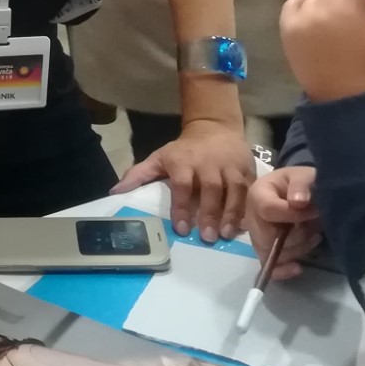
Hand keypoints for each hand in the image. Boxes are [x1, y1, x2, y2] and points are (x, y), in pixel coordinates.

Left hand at [116, 116, 253, 239]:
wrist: (215, 127)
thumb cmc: (184, 150)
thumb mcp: (159, 157)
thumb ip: (138, 175)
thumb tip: (115, 192)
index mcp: (184, 161)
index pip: (182, 185)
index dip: (181, 207)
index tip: (181, 229)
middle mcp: (208, 163)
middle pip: (211, 188)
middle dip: (210, 213)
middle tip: (208, 238)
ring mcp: (230, 165)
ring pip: (234, 189)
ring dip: (232, 213)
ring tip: (227, 234)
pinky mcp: (248, 168)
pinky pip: (249, 189)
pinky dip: (248, 206)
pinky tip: (246, 225)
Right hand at [245, 166, 319, 279]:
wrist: (301, 193)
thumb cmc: (302, 183)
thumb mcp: (305, 176)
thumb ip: (302, 184)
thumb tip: (298, 202)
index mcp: (257, 194)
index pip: (267, 210)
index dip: (292, 215)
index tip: (314, 210)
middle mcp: (251, 216)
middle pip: (267, 236)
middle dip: (296, 234)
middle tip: (313, 224)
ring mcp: (256, 235)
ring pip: (271, 253)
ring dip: (298, 248)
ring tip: (314, 234)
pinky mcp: (265, 250)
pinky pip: (269, 266)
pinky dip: (284, 270)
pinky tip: (298, 267)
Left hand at [280, 0, 364, 103]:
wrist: (343, 98)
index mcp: (348, 3)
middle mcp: (320, 4)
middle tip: (358, 14)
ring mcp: (300, 16)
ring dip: (327, 0)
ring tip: (339, 21)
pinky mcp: (286, 27)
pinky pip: (295, 3)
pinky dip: (305, 6)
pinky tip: (318, 18)